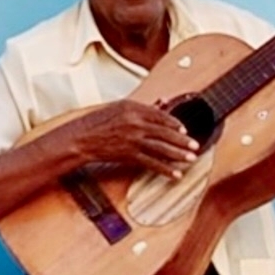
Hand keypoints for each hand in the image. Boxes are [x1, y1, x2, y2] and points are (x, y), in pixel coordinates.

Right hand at [64, 99, 199, 179]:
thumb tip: (164, 101)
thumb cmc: (97, 122)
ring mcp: (133, 139)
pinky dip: (165, 169)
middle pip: (165, 132)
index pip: (161, 115)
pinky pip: (151, 162)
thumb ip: (143, 106)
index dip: (175, 123)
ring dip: (178, 155)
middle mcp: (135, 122)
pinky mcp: (129, 154)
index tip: (184, 130)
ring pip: (162, 148)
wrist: (80, 138)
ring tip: (190, 159)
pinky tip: (175, 174)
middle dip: (183, 141)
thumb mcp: (119, 108)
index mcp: (133, 108)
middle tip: (195, 146)